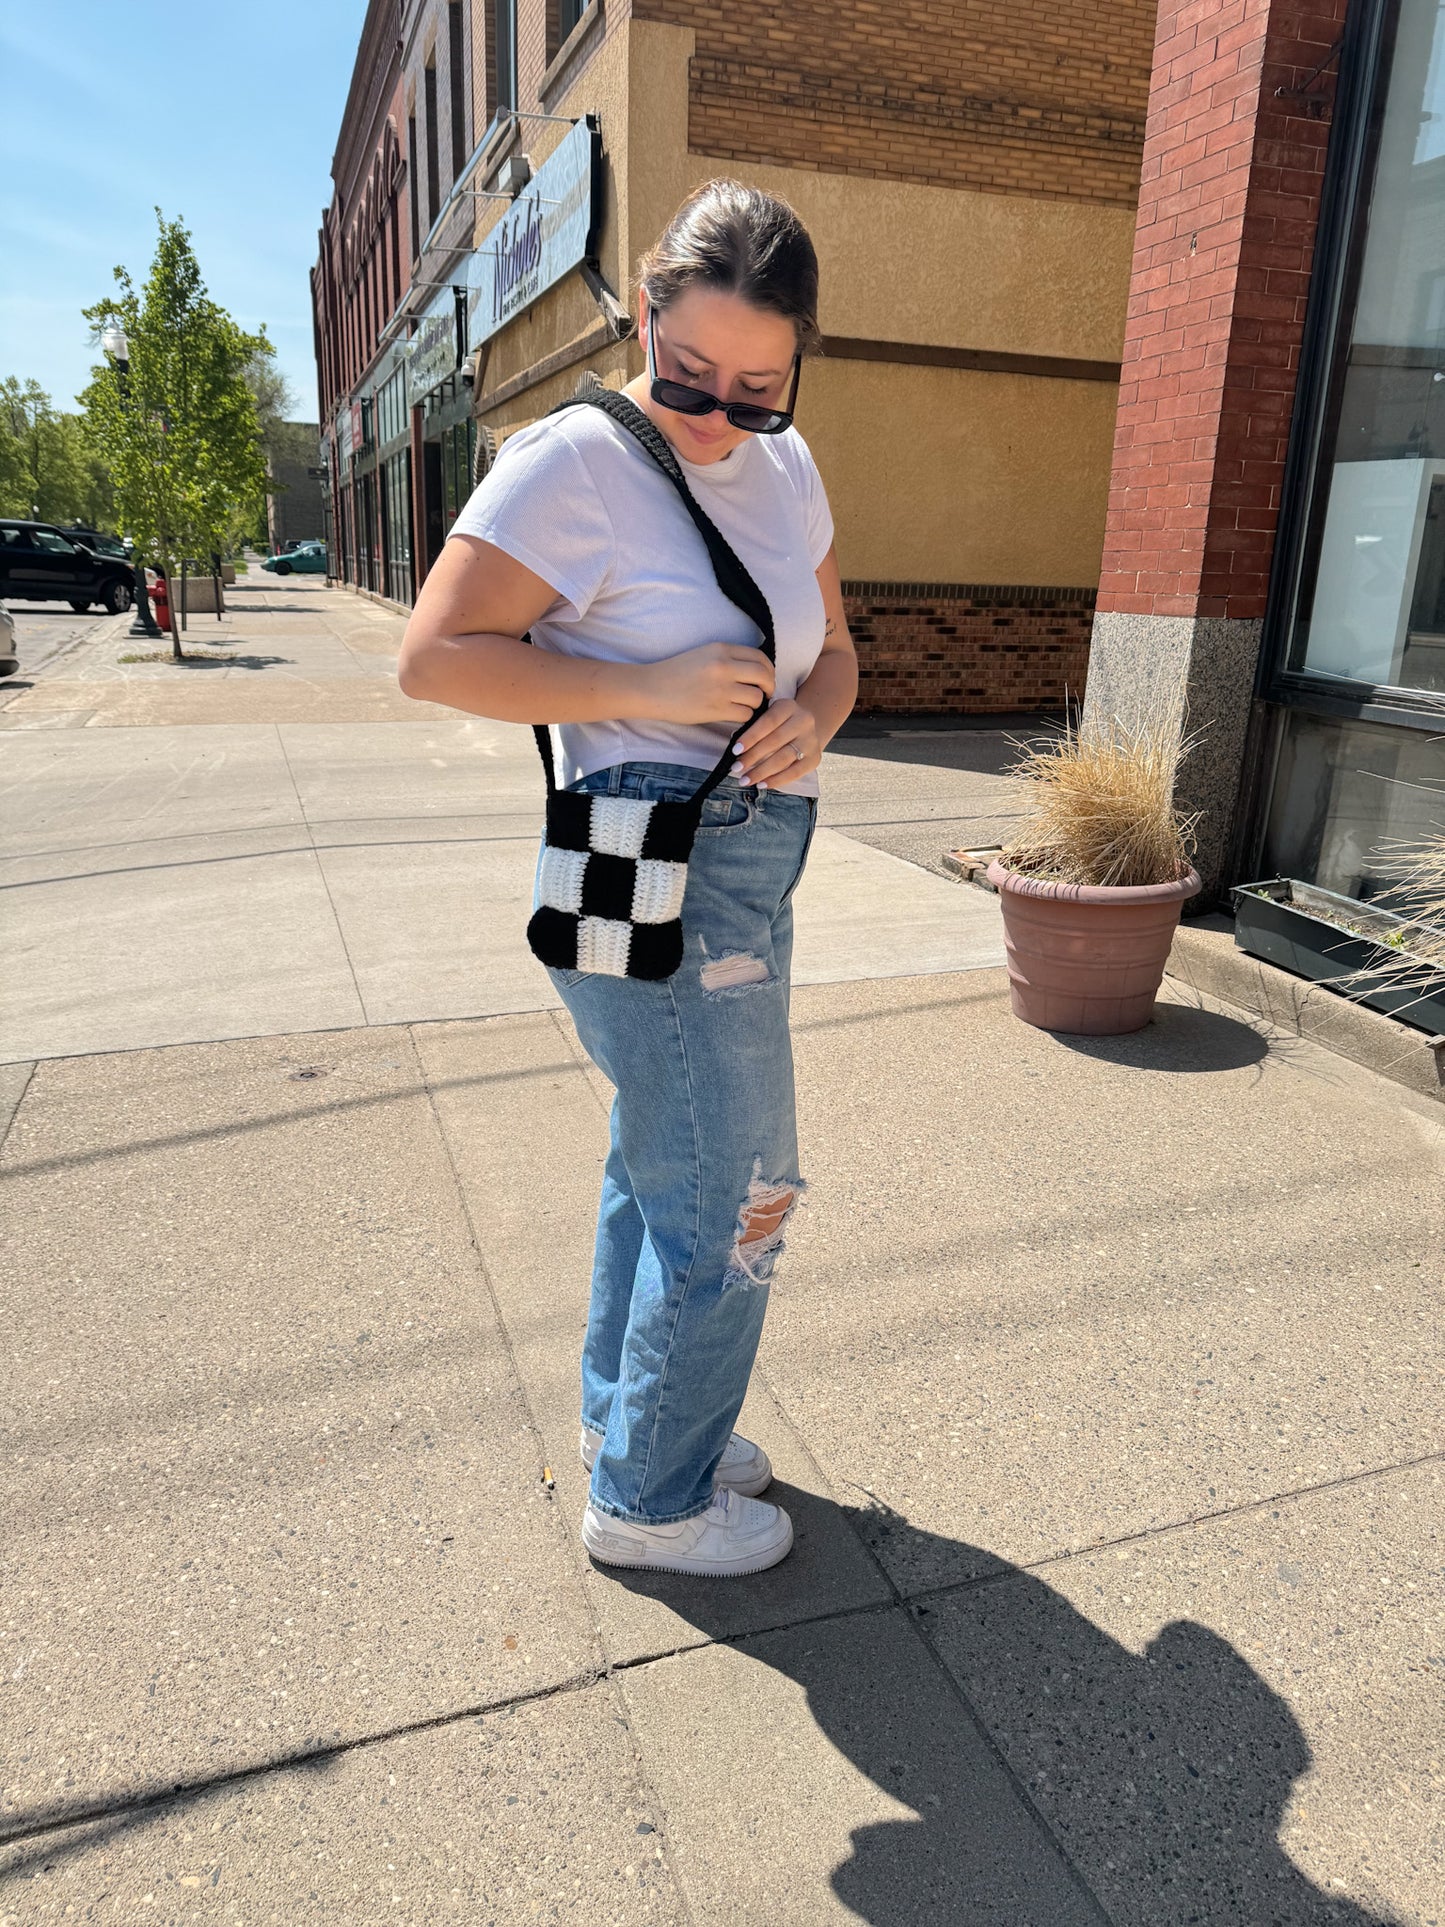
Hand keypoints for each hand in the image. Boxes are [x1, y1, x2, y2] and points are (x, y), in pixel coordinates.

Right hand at [646, 642, 774, 725]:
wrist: (651, 688)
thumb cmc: (676, 672)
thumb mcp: (704, 654)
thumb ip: (728, 658)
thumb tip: (756, 670)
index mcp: (721, 649)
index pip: (760, 657)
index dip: (768, 670)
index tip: (765, 678)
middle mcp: (724, 667)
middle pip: (764, 676)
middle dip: (769, 687)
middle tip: (764, 694)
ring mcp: (721, 689)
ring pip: (757, 698)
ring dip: (755, 704)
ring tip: (744, 705)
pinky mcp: (716, 709)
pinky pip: (745, 714)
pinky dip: (744, 716)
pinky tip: (733, 714)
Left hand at [732, 697, 820, 787]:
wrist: (804, 729)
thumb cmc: (777, 724)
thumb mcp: (768, 715)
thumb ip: (755, 727)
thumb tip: (737, 749)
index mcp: (788, 707)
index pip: (768, 722)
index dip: (751, 737)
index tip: (735, 750)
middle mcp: (803, 721)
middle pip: (775, 741)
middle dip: (753, 756)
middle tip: (736, 768)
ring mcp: (811, 740)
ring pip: (784, 758)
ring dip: (761, 771)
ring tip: (745, 780)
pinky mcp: (815, 758)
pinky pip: (795, 773)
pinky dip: (776, 780)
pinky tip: (761, 784)